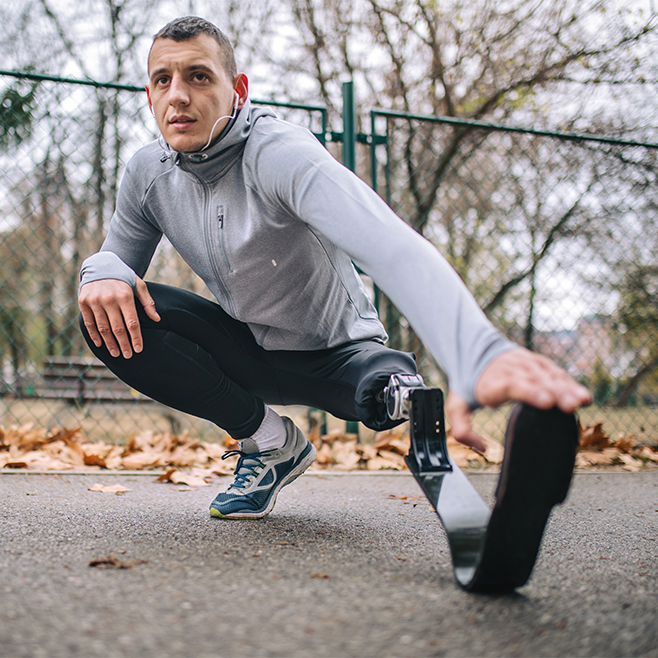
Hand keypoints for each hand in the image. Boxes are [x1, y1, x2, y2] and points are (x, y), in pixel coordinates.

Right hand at [78, 276, 159, 357]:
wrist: (100, 264)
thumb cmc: (124, 277)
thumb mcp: (139, 285)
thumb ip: (148, 302)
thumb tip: (157, 319)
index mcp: (124, 296)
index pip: (132, 323)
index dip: (135, 338)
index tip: (138, 349)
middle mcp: (109, 299)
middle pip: (117, 328)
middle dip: (124, 344)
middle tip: (127, 355)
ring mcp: (94, 301)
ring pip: (103, 328)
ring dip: (110, 343)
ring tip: (116, 353)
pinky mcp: (83, 302)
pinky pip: (89, 322)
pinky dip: (94, 335)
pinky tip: (101, 344)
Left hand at [446, 347, 591, 451]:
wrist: (475, 351)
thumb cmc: (469, 385)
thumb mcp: (457, 406)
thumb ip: (462, 429)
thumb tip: (482, 448)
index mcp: (492, 382)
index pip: (512, 386)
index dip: (530, 392)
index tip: (546, 402)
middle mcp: (512, 371)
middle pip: (536, 382)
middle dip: (556, 393)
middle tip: (571, 405)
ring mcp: (528, 366)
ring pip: (549, 377)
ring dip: (567, 389)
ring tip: (583, 401)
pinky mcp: (539, 365)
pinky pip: (556, 374)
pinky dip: (570, 384)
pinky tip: (583, 397)